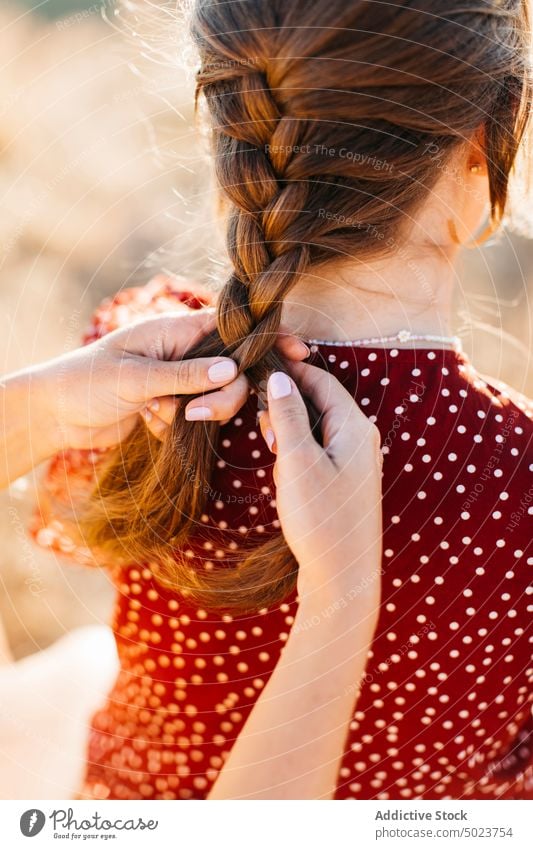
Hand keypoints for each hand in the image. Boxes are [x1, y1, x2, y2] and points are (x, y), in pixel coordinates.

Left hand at [33, 310, 308, 452]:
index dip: (267, 340)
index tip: (298, 353)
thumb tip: (233, 370)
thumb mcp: (136, 377)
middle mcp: (183, 352)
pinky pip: (196, 418)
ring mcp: (179, 380)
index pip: (233, 328)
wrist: (55, 413)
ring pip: (217, 397)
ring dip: (197, 414)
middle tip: (196, 415)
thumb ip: (185, 375)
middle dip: (223, 397)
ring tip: (156, 416)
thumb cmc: (87, 381)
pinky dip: (177, 427)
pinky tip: (148, 424)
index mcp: (176, 330)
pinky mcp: (172, 406)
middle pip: (233, 370)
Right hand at [259, 364, 382, 610]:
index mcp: (356, 427)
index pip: (322, 382)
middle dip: (288, 408)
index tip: (259, 368)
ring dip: (292, 435)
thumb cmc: (322, 519)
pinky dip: (299, 455)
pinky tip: (286, 474)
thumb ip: (288, 416)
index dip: (291, 372)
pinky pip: (320, 453)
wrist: (343, 578)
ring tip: (274, 454)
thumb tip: (280, 379)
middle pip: (321, 403)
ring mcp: (357, 463)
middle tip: (262, 424)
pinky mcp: (347, 483)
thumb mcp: (297, 461)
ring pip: (317, 430)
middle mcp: (363, 440)